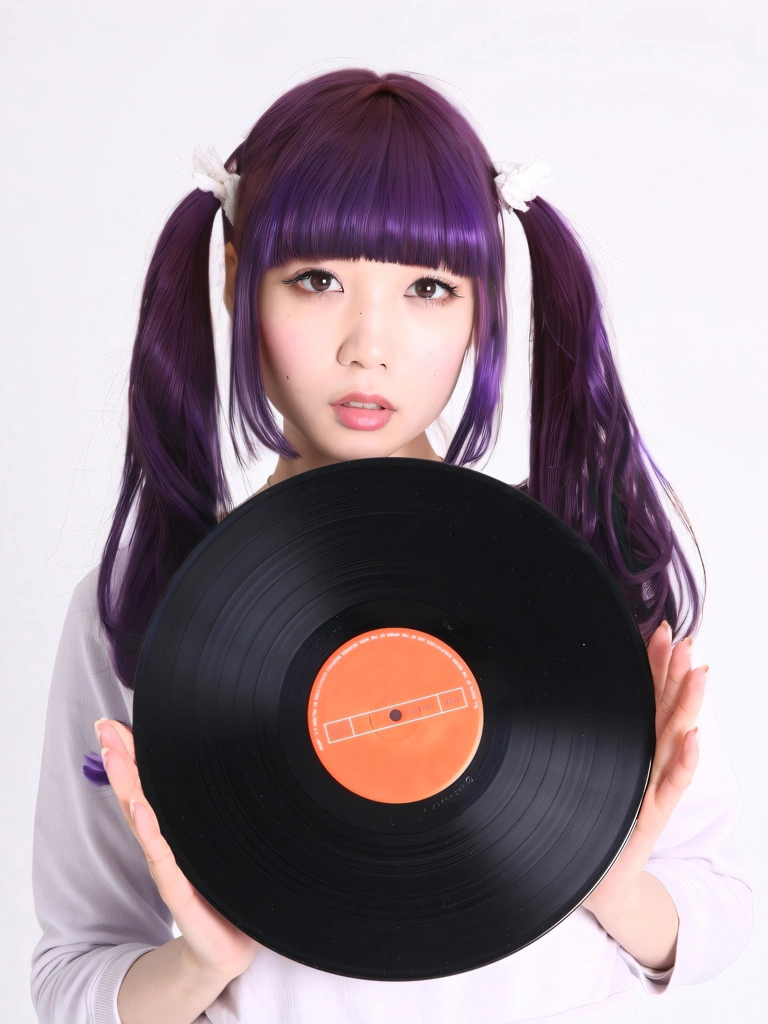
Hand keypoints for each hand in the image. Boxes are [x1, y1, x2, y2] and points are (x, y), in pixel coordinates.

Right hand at [95, 718, 260, 980]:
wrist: (229, 947)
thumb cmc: (226, 887)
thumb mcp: (221, 839)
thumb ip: (217, 808)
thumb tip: (232, 765)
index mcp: (174, 829)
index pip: (148, 784)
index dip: (132, 754)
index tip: (114, 724)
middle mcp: (165, 843)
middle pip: (138, 794)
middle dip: (122, 760)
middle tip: (105, 729)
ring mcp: (169, 866)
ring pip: (144, 820)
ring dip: (128, 788)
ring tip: (116, 758)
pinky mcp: (179, 891)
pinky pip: (163, 858)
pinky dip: (150, 833)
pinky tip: (140, 810)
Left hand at [582, 622, 707, 914]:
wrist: (599, 880)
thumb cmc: (593, 819)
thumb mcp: (592, 768)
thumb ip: (593, 733)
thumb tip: (572, 688)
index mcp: (635, 747)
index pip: (649, 697)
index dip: (656, 665)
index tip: (660, 631)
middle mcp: (650, 762)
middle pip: (666, 711)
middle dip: (677, 675)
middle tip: (684, 641)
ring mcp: (654, 788)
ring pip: (674, 740)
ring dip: (687, 706)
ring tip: (698, 674)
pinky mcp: (651, 817)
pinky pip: (671, 785)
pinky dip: (684, 761)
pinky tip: (693, 738)